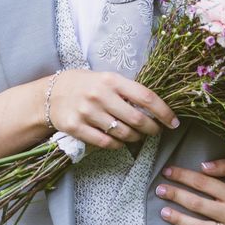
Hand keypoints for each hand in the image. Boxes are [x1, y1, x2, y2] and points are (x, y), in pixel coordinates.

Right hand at [49, 70, 178, 148]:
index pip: (145, 97)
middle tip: (155, 131)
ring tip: (137, 136)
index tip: (173, 122)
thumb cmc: (85, 85)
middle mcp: (100, 95)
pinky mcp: (76, 127)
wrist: (51, 94)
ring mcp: (87, 112)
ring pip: (123, 133)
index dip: (163, 112)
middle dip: (152, 129)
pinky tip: (120, 141)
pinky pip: (105, 142)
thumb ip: (127, 91)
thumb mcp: (106, 79)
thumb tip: (154, 108)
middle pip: (137, 119)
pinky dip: (118, 145)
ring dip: (135, 138)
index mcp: (111, 80)